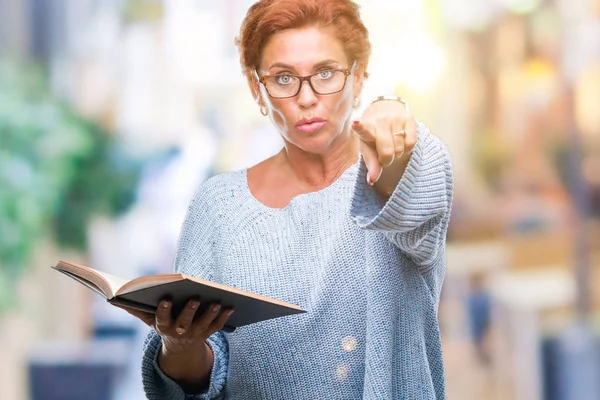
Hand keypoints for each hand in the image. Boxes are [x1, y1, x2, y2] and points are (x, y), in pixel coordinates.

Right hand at [117, 299, 233, 353]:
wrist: (179, 347)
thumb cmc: (163, 324)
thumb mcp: (148, 319)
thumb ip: (135, 308)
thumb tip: (114, 296)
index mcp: (162, 326)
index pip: (161, 318)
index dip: (163, 309)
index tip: (165, 298)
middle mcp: (178, 332)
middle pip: (184, 323)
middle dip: (189, 311)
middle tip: (194, 298)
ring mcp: (194, 335)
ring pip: (203, 325)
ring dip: (210, 314)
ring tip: (216, 301)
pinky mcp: (207, 334)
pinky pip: (216, 327)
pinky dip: (223, 317)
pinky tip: (230, 306)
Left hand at [352, 99, 415, 184]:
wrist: (387, 108)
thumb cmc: (374, 134)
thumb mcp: (368, 147)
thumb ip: (371, 164)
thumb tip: (372, 181)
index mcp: (365, 128)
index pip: (363, 129)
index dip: (359, 127)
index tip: (355, 123)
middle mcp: (380, 121)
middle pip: (387, 152)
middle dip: (386, 160)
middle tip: (384, 155)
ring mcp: (395, 119)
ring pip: (400, 149)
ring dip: (397, 153)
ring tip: (392, 146)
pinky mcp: (409, 119)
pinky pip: (411, 144)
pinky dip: (407, 148)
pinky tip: (402, 142)